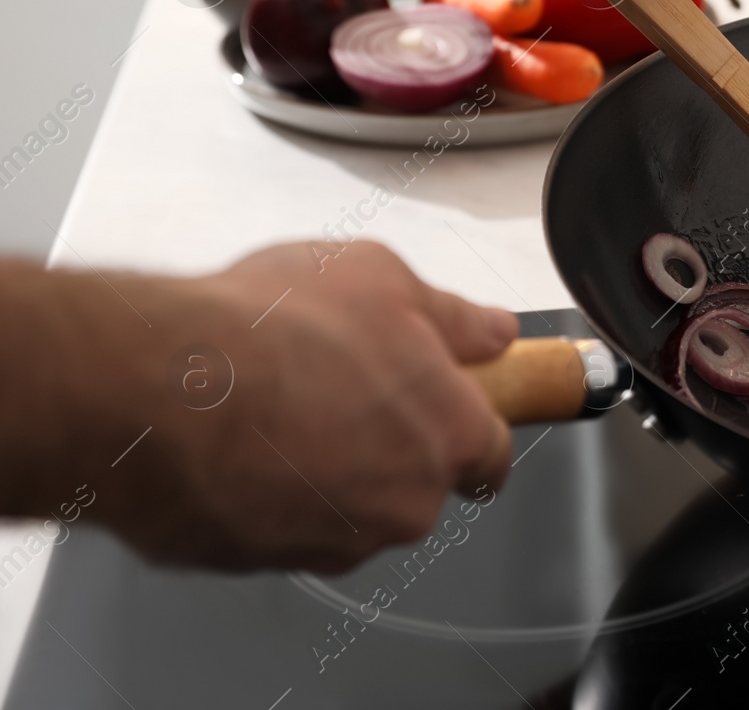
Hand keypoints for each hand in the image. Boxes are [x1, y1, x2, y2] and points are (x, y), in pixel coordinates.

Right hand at [0, 242, 518, 571]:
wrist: (158, 389)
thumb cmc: (275, 327)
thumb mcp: (383, 279)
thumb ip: (455, 317)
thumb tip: (495, 334)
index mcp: (452, 436)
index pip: (491, 457)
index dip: (470, 429)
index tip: (448, 410)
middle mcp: (405, 504)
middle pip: (415, 484)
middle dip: (387, 443)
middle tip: (337, 386)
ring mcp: (332, 543)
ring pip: (346, 511)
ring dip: (323, 471)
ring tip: (273, 408)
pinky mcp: (259, 564)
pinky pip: (277, 527)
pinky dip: (264, 494)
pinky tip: (231, 444)